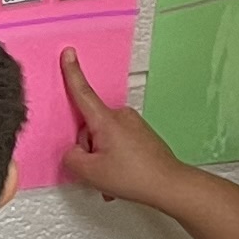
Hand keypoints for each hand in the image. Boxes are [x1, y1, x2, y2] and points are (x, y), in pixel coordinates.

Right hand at [58, 49, 180, 204]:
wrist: (169, 185)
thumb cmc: (136, 176)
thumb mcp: (90, 172)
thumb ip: (71, 158)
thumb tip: (74, 152)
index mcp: (106, 120)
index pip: (83, 92)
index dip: (72, 72)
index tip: (69, 53)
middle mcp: (121, 116)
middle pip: (89, 127)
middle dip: (88, 148)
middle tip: (99, 168)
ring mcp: (134, 125)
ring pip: (103, 137)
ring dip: (102, 157)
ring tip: (113, 176)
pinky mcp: (142, 134)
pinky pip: (118, 143)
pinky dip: (114, 159)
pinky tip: (121, 175)